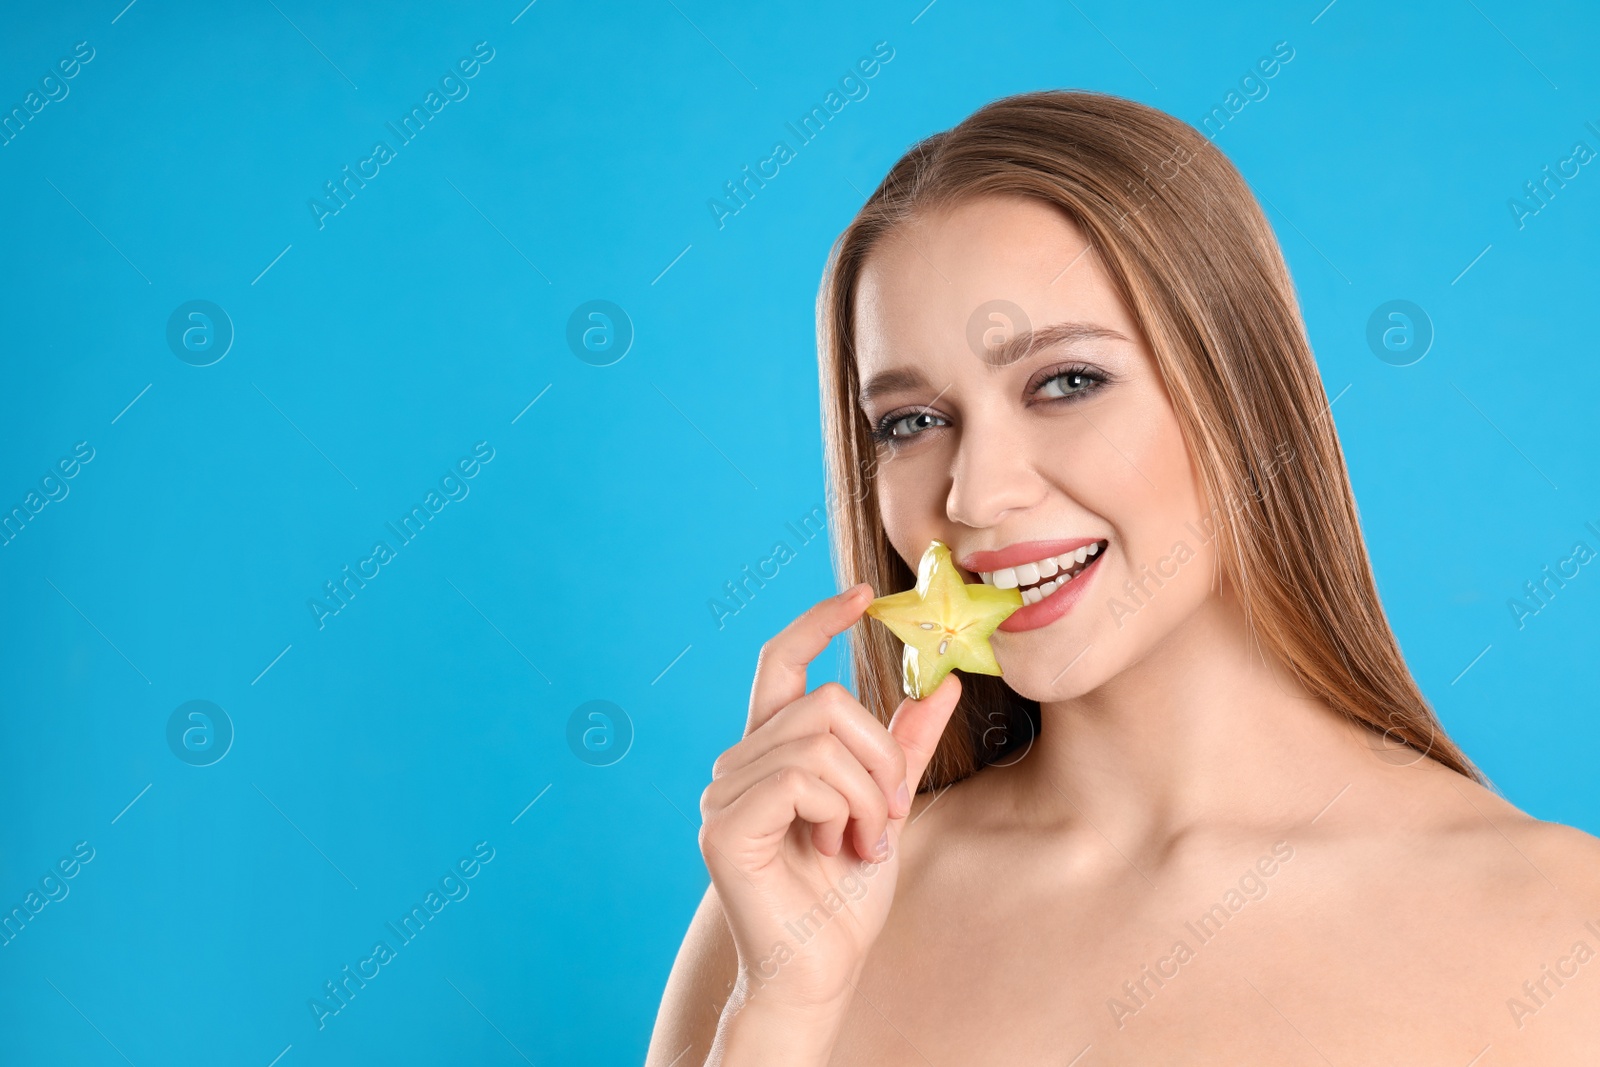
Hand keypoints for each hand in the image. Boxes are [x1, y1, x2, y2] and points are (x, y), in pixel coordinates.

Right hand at [698, 583, 963, 1019]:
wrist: (824, 966)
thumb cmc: (846, 893)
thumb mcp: (888, 804)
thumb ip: (906, 744)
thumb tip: (943, 679)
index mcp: (771, 749)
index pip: (781, 660)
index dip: (818, 621)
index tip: (865, 596)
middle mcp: (737, 762)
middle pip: (826, 700)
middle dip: (879, 757)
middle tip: (887, 813)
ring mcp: (724, 792)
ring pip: (821, 741)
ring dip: (864, 795)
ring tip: (860, 840)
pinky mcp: (724, 825)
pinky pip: (802, 778)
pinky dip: (840, 811)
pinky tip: (835, 848)